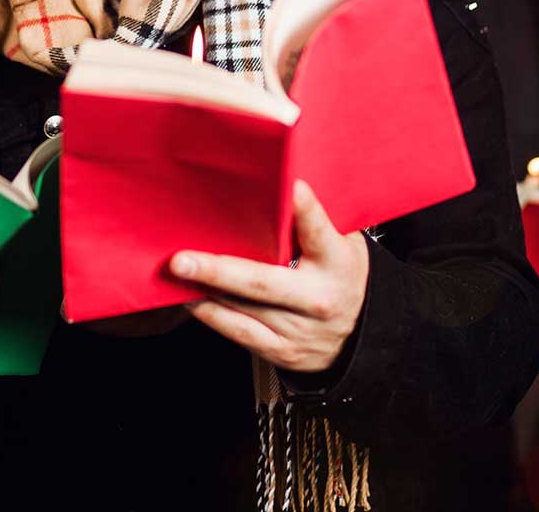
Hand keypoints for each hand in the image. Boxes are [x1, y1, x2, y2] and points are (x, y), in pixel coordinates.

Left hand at [171, 180, 367, 373]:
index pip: (320, 233)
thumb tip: (275, 186)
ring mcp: (299, 330)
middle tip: (181, 260)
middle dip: (217, 271)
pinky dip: (211, 314)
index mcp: (336, 263)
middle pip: (262, 282)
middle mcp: (318, 299)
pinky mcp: (282, 351)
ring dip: (203, 290)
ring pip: (242, 308)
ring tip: (175, 274)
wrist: (362, 336)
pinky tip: (190, 298)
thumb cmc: (341, 276)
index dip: (307, 211)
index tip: (293, 188)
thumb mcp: (342, 244)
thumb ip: (311, 222)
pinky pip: (238, 332)